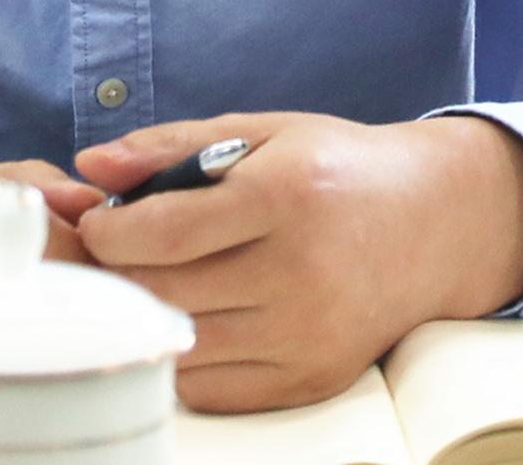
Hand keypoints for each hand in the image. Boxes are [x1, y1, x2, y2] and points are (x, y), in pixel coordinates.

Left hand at [75, 113, 522, 413]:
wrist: (433, 224)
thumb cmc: (337, 169)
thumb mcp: (261, 134)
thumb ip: (170, 147)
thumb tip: (89, 163)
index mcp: (285, 197)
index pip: (163, 232)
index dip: (108, 231)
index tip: (96, 221)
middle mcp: (300, 273)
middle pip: (165, 294)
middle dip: (115, 276)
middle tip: (104, 257)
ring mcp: (308, 335)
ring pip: (182, 347)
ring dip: (143, 319)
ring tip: (142, 284)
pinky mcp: (312, 379)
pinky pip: (214, 388)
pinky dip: (184, 358)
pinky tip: (186, 319)